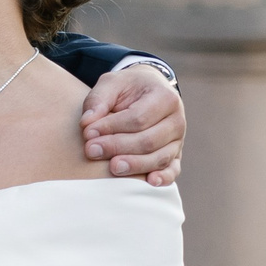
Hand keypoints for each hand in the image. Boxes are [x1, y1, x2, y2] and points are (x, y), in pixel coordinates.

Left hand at [82, 64, 182, 184]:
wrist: (148, 91)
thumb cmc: (128, 88)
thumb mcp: (112, 83)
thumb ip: (99, 99)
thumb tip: (87, 123)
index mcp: (165, 97)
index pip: (138, 118)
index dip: (112, 127)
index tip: (88, 133)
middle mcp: (177, 120)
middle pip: (149, 141)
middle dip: (118, 147)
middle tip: (92, 150)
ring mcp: (178, 140)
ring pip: (159, 158)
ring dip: (135, 165)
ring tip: (112, 167)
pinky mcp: (175, 155)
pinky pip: (173, 170)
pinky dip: (163, 178)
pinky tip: (149, 182)